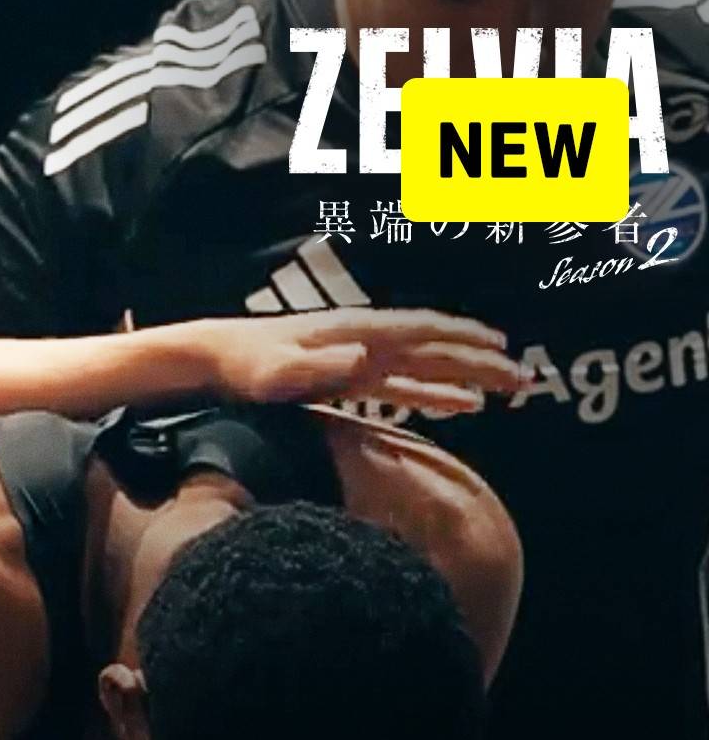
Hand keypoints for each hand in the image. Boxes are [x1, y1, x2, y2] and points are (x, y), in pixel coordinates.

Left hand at [197, 309, 517, 413]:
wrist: (215, 361)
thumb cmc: (245, 366)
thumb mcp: (277, 371)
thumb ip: (317, 365)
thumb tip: (361, 357)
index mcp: (356, 333)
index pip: (421, 332)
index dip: (462, 339)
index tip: (502, 347)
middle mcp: (365, 341)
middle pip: (435, 349)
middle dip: (480, 361)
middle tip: (524, 379)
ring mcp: (360, 358)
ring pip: (426, 366)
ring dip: (466, 377)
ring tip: (507, 390)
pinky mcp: (350, 378)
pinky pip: (403, 385)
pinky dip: (434, 394)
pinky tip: (460, 407)